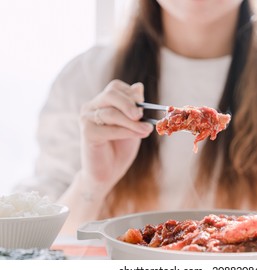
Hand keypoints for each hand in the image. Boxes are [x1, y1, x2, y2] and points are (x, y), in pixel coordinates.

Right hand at [78, 80, 152, 197]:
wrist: (108, 172)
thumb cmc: (120, 148)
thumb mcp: (133, 124)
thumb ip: (135, 107)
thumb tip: (139, 86)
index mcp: (102, 102)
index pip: (116, 87)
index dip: (131, 94)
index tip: (144, 106)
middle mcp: (92, 107)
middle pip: (111, 94)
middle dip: (129, 103)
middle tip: (141, 115)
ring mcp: (87, 118)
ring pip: (112, 113)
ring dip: (133, 122)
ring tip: (147, 130)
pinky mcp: (87, 132)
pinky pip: (109, 128)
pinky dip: (127, 131)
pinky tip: (138, 135)